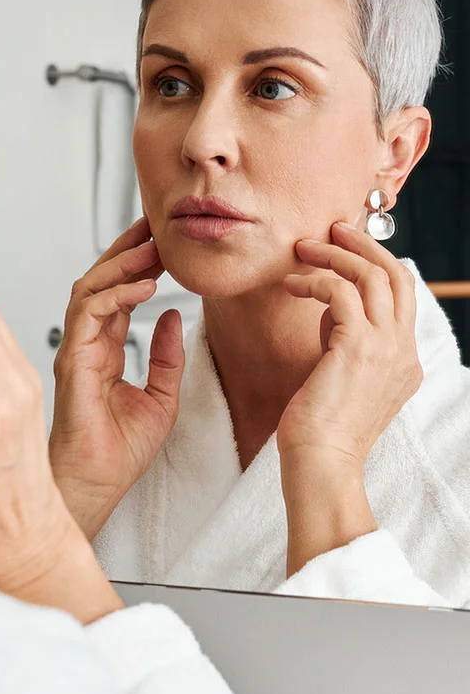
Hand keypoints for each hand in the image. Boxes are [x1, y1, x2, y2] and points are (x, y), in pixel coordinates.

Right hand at [51, 217, 184, 539]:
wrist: (97, 485)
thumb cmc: (118, 452)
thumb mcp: (161, 397)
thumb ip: (167, 357)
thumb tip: (173, 317)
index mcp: (105, 350)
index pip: (118, 294)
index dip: (139, 265)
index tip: (162, 243)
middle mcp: (87, 344)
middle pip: (101, 281)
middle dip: (127, 250)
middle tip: (155, 227)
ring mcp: (76, 350)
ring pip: (90, 289)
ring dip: (121, 264)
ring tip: (151, 248)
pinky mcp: (73, 361)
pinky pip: (88, 315)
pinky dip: (114, 295)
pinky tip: (143, 286)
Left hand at [278, 221, 422, 574]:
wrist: (320, 465)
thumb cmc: (320, 428)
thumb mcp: (342, 376)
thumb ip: (345, 340)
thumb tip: (331, 305)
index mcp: (404, 360)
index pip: (402, 295)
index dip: (375, 264)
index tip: (344, 249)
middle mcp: (403, 351)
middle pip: (396, 275)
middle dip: (363, 245)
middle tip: (332, 228)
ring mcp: (385, 348)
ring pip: (371, 275)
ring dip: (334, 254)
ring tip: (302, 248)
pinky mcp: (357, 348)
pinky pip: (339, 292)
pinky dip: (313, 281)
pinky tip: (290, 287)